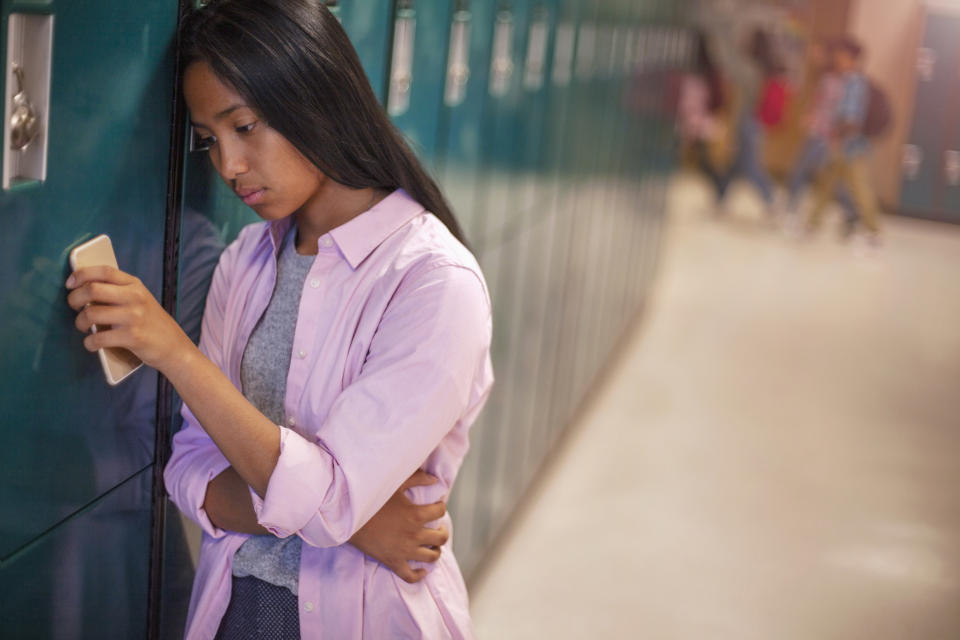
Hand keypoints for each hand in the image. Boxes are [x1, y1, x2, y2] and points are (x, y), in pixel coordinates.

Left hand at [66, 266, 192, 372]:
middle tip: (75, 307)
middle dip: (74, 298)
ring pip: (91, 314)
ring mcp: (134, 317)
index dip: (82, 274)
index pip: (104, 271)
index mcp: (135, 285)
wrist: (174, 346)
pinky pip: (99, 338)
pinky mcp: (132, 337)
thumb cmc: (151, 323)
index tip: (70, 283)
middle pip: (93, 289)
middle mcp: (135, 297)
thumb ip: (118, 291)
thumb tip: (83, 288)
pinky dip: (89, 343)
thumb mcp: (140, 300)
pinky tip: (92, 344)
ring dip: (80, 322)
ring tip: (84, 327)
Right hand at [350, 470, 448, 583]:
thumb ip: (417, 478)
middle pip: (441, 537)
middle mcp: (414, 534)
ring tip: (432, 544)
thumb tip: (436, 480)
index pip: (440, 512)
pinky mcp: (393, 562)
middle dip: (442, 531)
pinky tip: (422, 569)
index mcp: (417, 514)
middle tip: (437, 527)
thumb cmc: (373, 498)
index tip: (436, 507)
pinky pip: (411, 576)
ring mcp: (405, 551)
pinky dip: (419, 575)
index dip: (440, 507)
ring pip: (431, 556)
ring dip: (435, 550)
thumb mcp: (396, 484)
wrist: (349, 517)